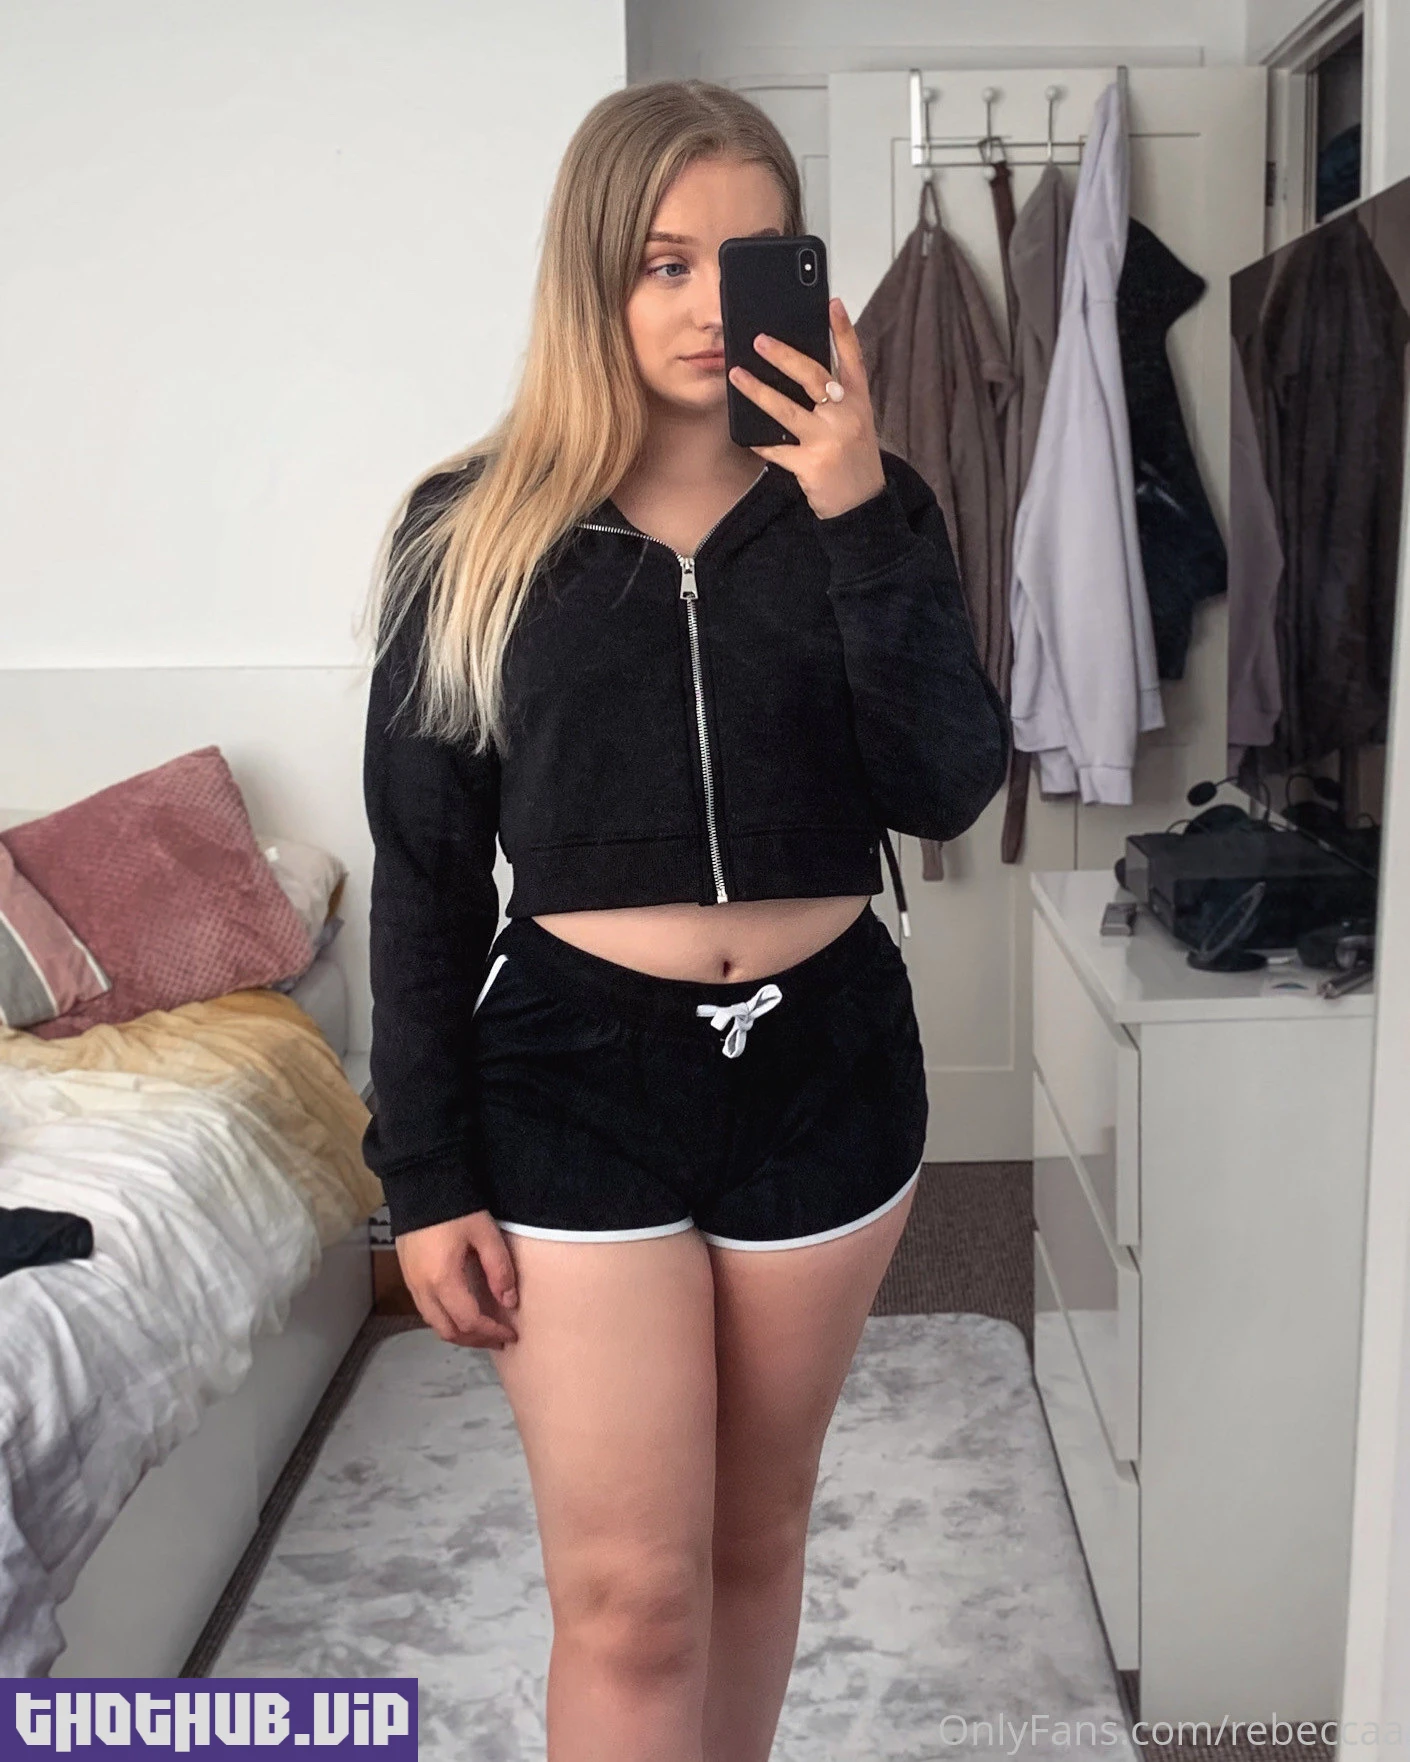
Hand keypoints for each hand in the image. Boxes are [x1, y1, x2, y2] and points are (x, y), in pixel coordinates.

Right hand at [395, 1209, 519, 1349]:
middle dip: (475, 1339)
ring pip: (434, 1323)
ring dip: (459, 1332)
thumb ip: (499, 1269)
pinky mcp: (407, 1275)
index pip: (469, 1321)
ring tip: (482, 1329)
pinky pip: (426, 1310)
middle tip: (498, 1337)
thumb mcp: (485, 1234)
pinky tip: (461, 1311)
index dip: (491, 1332)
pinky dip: (445, 1319)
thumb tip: (508, 1302)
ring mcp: (411, 1283)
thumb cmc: (456, 1207)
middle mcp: (422, 1288)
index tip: (511, 1334)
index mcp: (443, 1279)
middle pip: (448, 1331)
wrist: (420, 1184)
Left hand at [728, 296, 885, 520]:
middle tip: (759, 340)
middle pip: (813, 377)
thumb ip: (834, 399)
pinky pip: (776, 449)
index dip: (843, 330)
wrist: (862, 505)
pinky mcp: (812, 464)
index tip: (832, 303)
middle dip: (783, 356)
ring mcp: (829, 441)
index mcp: (859, 402)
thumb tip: (795, 372)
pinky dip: (760, 442)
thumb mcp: (855, 422)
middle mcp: (847, 417)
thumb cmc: (853, 459)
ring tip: (736, 375)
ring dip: (757, 390)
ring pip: (786, 410)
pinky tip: (747, 435)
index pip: (853, 359)